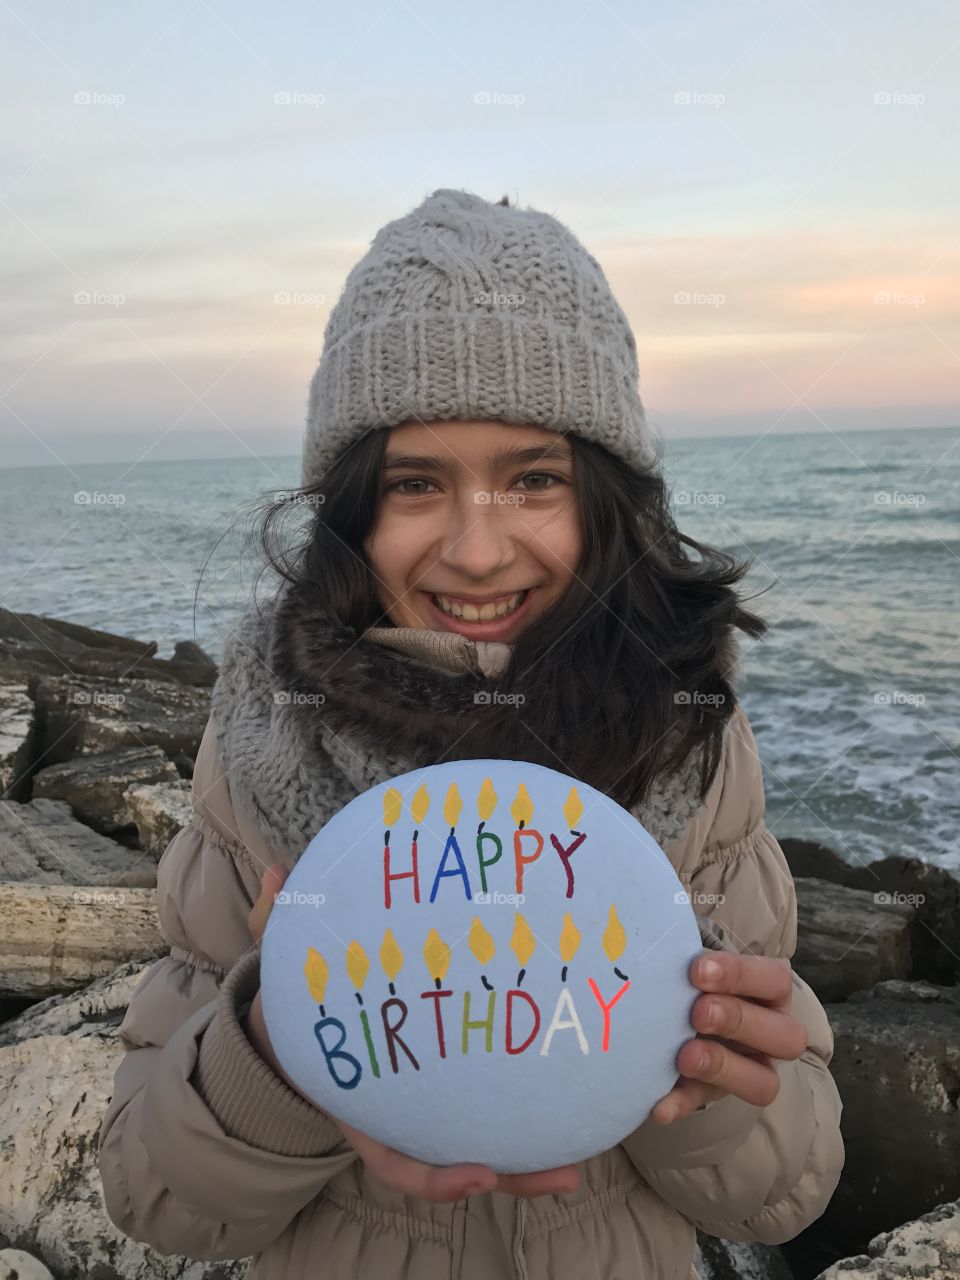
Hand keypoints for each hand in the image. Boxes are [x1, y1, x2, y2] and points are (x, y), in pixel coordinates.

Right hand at [245, 865, 581, 1202]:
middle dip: (513, 1175)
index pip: (396, 1161)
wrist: (307, 1018)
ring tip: (581, 1166)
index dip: (438, 1178)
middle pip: (459, 1164)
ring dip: (533, 1162)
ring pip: (486, 1147)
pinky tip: (572, 1106)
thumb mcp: (287, 964)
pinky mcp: (460, 1084)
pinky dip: (528, 1121)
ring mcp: (431, 1106)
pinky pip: (495, 1113)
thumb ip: (278, 922)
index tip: (481, 1176)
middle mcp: (401, 1115)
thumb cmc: (307, 996)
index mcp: (362, 1103)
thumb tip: (274, 874)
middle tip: (567, 1176)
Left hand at [650, 949, 807, 1124]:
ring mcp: (748, 1068)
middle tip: (697, 1013)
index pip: (775, 980)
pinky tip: (660, 1107)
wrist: (672, 997)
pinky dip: (683, 1104)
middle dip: (739, 1022)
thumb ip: (689, 957)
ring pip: (763, 1082)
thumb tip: (663, 947)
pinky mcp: (713, 1092)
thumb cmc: (691, 971)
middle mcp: (771, 1033)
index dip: (739, 975)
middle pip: (785, 1037)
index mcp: (770, 991)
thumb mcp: (696, 961)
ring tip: (684, 1057)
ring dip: (723, 1068)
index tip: (696, 970)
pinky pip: (705, 1104)